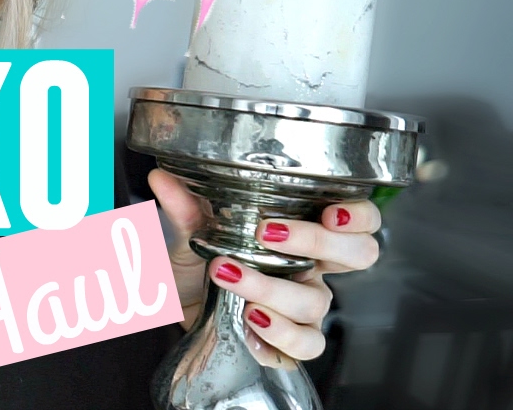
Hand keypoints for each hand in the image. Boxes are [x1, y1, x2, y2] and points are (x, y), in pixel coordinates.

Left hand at [149, 168, 380, 362]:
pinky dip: (278, 334)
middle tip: (269, 233)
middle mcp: (311, 270)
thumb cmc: (198, 268)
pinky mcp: (289, 342)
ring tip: (229, 277)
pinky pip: (306, 345)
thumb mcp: (188, 234)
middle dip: (319, 241)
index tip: (329, 210)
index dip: (358, 216)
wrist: (178, 312)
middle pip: (359, 255)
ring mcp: (304, 308)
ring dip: (272, 288)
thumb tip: (162, 178)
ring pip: (318, 301)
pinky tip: (249, 322)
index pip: (358, 221)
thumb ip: (183, 208)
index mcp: (300, 236)